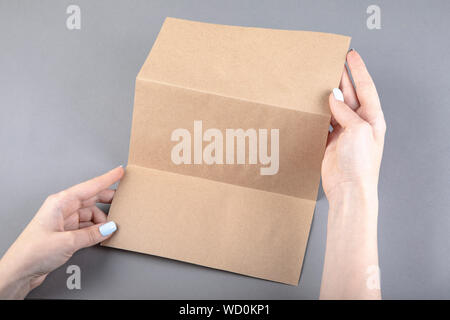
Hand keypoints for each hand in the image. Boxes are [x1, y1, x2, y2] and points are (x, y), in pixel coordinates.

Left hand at [0, 166, 123, 298]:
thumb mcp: (68, 241)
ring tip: (110, 228)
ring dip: (101, 221)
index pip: (89, 186)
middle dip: (107, 199)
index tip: (119, 172)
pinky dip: (95, 229)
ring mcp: (64, 220)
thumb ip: (92, 234)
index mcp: (60, 202)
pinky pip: (86, 225)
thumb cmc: (33, 251)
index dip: (107, 179)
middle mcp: (62, 208)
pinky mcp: (65, 232)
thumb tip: (109, 227)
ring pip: (90, 213)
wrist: (20, 270)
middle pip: (91, 198)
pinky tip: (101, 235)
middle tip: (123, 200)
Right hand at [322, 50, 385, 200]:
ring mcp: (345, 132)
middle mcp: (360, 123)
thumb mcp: (357, 131)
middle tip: (331, 63)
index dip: (358, 70)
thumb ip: (345, 112)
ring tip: (318, 81)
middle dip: (342, 78)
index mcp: (372, 118)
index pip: (365, 88)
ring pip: (336, 108)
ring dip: (328, 95)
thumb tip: (333, 99)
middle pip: (350, 95)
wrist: (348, 189)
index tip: (350, 55)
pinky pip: (325, 122)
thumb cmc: (360, 164)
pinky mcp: (332, 142)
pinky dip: (318, 113)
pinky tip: (312, 106)